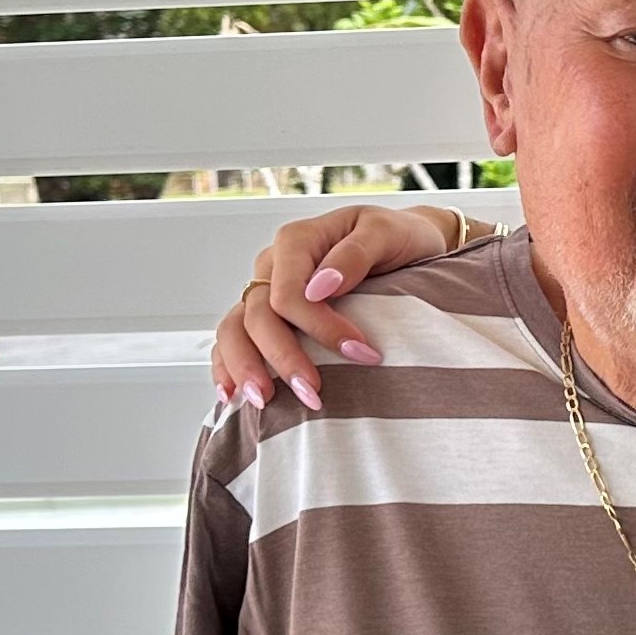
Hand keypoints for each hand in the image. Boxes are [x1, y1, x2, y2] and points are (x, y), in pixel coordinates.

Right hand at [211, 205, 462, 411]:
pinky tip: (232, 396)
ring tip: (264, 401)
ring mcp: (265, 290)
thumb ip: (354, 254)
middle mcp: (273, 265)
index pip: (290, 292)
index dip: (319, 327)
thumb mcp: (386, 233)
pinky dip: (227, 367)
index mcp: (297, 241)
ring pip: (235, 329)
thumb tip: (322, 285)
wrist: (407, 244)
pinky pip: (234, 338)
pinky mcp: (268, 313)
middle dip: (283, 357)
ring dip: (245, 368)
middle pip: (259, 315)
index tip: (360, 353)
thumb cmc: (398, 238)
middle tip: (313, 393)